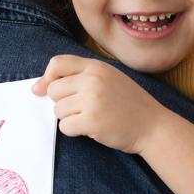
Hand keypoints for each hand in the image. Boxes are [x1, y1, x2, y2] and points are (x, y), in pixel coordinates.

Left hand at [31, 55, 168, 153]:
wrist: (153, 125)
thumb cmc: (129, 104)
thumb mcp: (109, 79)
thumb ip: (81, 77)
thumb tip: (39, 87)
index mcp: (96, 67)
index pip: (57, 63)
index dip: (47, 77)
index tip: (42, 89)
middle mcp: (93, 80)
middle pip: (53, 90)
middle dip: (61, 103)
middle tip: (79, 109)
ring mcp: (92, 100)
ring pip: (57, 110)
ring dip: (69, 118)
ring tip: (90, 118)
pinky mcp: (92, 121)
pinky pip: (64, 126)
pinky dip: (73, 130)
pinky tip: (90, 128)